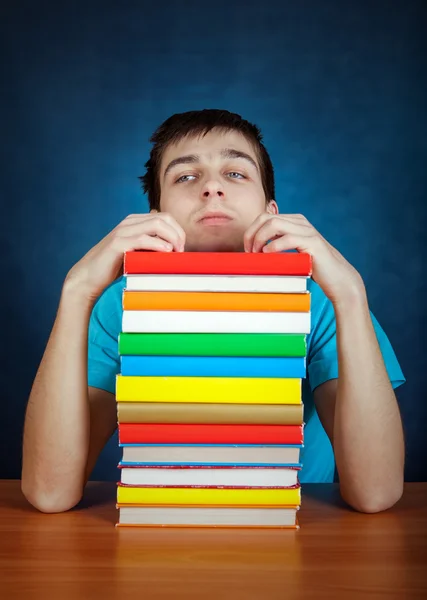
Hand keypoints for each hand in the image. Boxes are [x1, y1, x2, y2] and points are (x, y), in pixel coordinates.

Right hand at [64, 211, 185, 302]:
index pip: (165, 217)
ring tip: (176, 253)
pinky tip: (166, 252)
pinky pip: (142, 238)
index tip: (182, 249)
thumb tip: (175, 250)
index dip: (178, 231)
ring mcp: (123, 231)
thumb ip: (152, 248)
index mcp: (135, 222)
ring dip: (171, 237)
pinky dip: (157, 244)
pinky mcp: (117, 244)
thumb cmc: (115, 269)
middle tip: (182, 252)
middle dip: (178, 233)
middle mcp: (129, 223)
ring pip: (155, 224)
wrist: (89, 278)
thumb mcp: (138, 254)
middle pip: (163, 218)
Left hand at [243, 213, 364, 304]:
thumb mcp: (292, 253)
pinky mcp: (313, 243)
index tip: (247, 249)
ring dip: (260, 239)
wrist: (338, 279)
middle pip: (266, 218)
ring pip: (274, 224)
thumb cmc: (313, 269)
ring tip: (257, 254)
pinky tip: (268, 254)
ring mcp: (308, 231)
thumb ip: (278, 245)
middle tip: (248, 251)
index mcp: (295, 222)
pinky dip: (273, 246)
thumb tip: (253, 249)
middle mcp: (301, 223)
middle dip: (252, 234)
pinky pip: (288, 238)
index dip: (251, 231)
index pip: (264, 217)